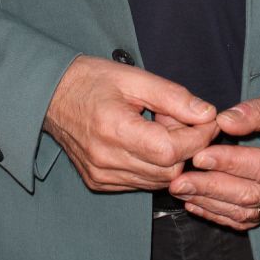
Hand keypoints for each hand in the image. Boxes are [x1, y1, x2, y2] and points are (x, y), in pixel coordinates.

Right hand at [44, 56, 218, 191]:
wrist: (51, 95)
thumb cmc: (91, 80)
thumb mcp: (134, 77)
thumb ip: (173, 97)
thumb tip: (207, 114)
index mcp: (114, 129)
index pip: (171, 150)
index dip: (198, 137)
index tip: (208, 120)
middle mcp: (106, 160)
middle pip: (169, 170)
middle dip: (186, 146)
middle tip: (177, 118)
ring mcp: (101, 176)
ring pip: (158, 180)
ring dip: (171, 157)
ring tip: (158, 127)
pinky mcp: (99, 183)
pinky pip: (141, 182)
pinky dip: (153, 165)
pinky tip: (144, 141)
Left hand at [168, 86, 259, 229]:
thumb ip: (253, 111)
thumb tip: (223, 121)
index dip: (229, 163)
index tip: (199, 155)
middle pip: (250, 195)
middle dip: (211, 188)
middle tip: (179, 180)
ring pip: (245, 211)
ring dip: (210, 203)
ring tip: (181, 191)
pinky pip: (245, 218)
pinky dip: (219, 213)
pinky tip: (195, 204)